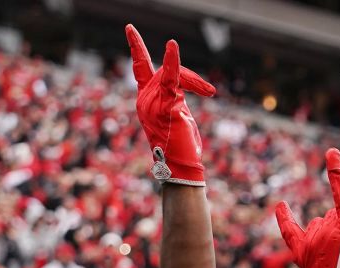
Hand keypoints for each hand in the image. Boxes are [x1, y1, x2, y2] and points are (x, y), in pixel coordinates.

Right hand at [125, 25, 215, 185]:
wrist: (180, 167)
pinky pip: (172, 79)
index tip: (130, 28)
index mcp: (145, 99)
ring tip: (209, 91)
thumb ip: (173, 96)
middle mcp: (144, 99)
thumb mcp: (176, 114)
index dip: (136, 48)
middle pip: (165, 69)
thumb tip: (179, 82)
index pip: (139, 68)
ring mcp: (153, 104)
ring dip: (195, 81)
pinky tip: (172, 47)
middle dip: (190, 76)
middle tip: (209, 91)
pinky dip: (174, 62)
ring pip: (174, 74)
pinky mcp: (166, 107)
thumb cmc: (180, 145)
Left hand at [275, 148, 339, 267]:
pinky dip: (285, 218)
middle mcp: (326, 229)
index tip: (331, 152)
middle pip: (333, 214)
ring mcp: (311, 242)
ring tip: (339, 258)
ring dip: (327, 232)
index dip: (337, 170)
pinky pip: (289, 231)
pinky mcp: (300, 254)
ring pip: (318, 224)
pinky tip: (281, 205)